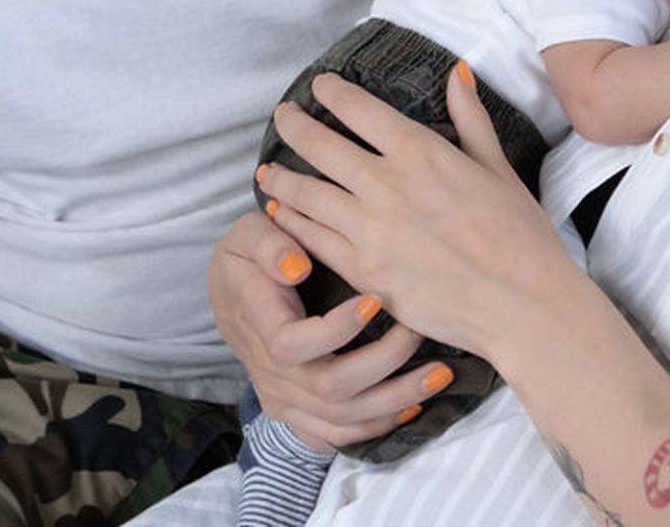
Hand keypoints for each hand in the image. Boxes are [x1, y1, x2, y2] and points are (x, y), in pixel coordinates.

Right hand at [208, 207, 437, 448]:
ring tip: (438, 374)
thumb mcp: (248, 234)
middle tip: (419, 331)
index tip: (374, 300)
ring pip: (341, 419)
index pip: (292, 345)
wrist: (231, 294)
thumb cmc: (248, 257)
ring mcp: (285, 398)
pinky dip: (377, 425)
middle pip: (329, 388)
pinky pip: (337, 434)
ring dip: (394, 399)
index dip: (335, 329)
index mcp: (258, 326)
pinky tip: (412, 405)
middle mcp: (271, 372)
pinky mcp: (299, 413)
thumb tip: (296, 267)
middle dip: (384, 363)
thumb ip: (268, 246)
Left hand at [262, 63, 579, 359]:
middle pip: (321, 146)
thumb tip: (456, 73)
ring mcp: (369, 230)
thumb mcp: (498, 167)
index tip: (319, 86)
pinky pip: (314, 239)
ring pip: (307, 194)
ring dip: (283, 177)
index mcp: (421, 152)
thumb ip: (470, 118)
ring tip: (268, 169)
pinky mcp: (363, 271)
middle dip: (295, 126)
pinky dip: (293, 221)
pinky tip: (282, 213)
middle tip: (283, 116)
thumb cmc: (519, 235)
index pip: (360, 110)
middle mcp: (387, 185)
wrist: (520, 302)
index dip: (333, 93)